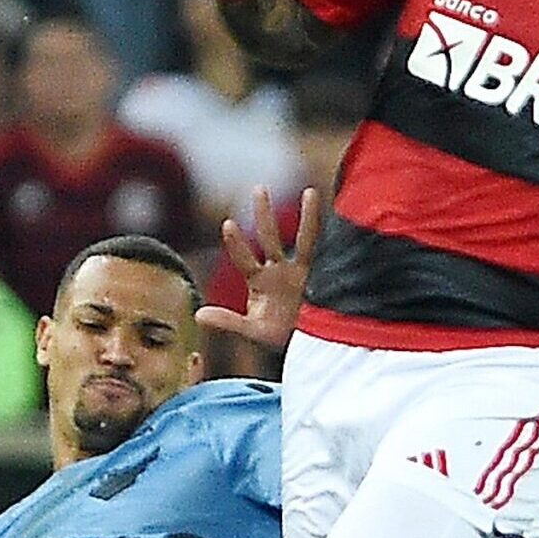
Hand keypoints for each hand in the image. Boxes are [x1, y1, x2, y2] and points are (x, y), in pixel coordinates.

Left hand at [196, 186, 321, 349]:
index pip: (245, 259)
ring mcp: (299, 272)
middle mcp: (278, 271)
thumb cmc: (276, 339)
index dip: (237, 244)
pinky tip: (341, 217)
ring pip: (304, 238)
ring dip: (307, 216)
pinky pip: (324, 253)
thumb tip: (197, 315)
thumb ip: (227, 322)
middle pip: (270, 236)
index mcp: (259, 282)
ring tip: (310, 192)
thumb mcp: (251, 332)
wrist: (304, 349)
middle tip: (259, 188)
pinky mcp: (319, 279)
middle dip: (264, 214)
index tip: (228, 224)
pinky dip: (331, 236)